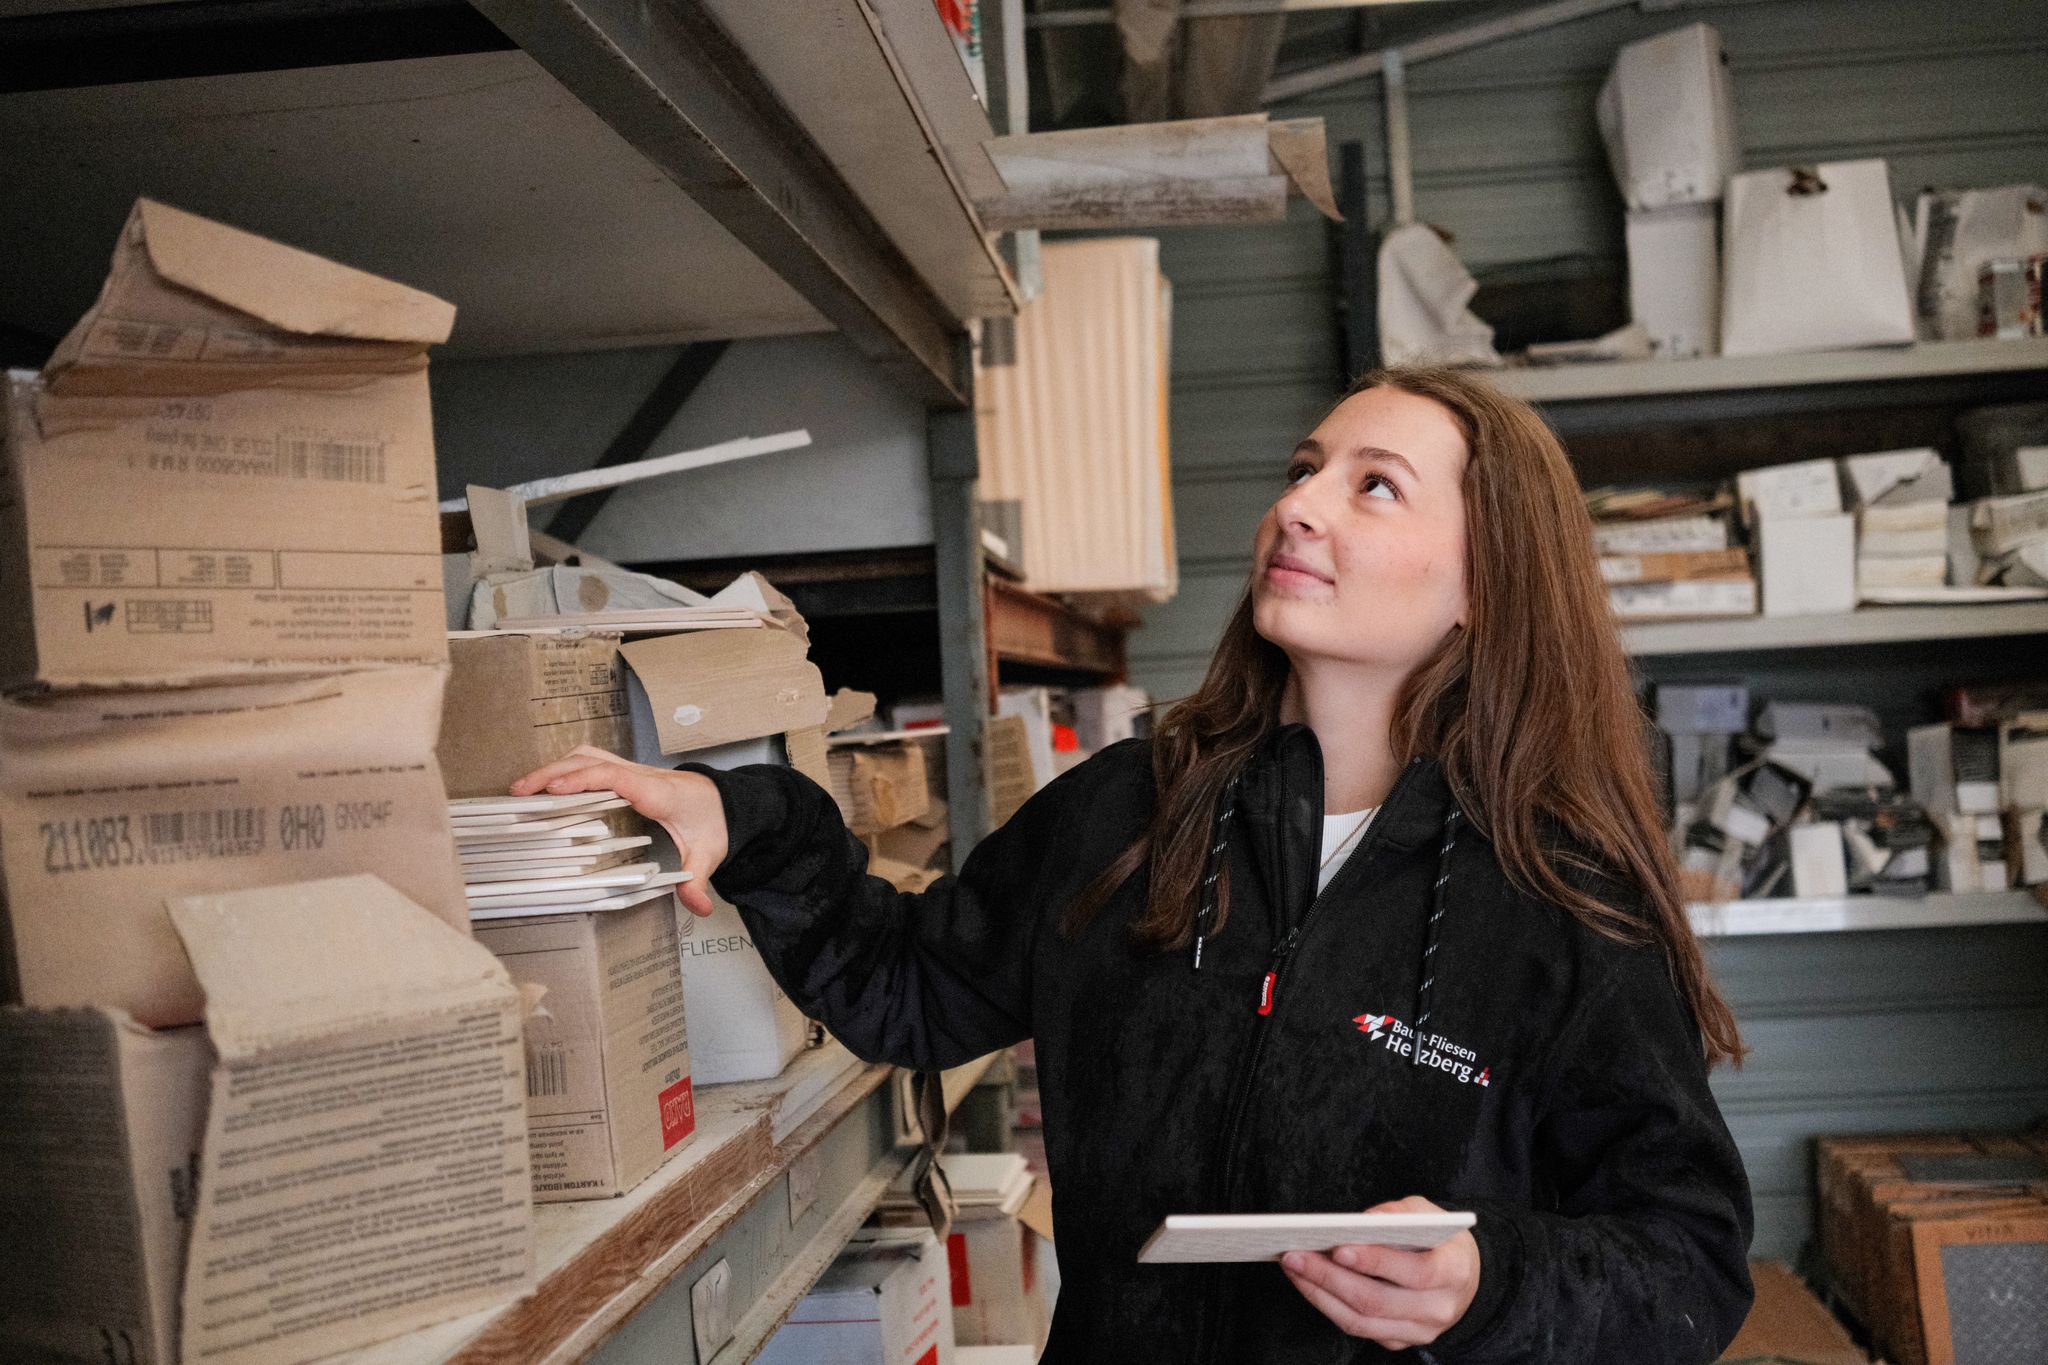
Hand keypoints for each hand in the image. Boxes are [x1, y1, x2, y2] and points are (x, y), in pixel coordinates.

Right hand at [510, 746, 727, 916]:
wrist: (724, 802)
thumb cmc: (711, 822)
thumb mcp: (708, 854)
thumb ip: (697, 880)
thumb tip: (697, 906)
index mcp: (659, 793)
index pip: (617, 777)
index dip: (584, 779)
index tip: (556, 789)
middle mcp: (642, 776)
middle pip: (592, 761)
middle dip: (553, 772)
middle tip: (521, 793)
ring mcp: (632, 772)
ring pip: (588, 756)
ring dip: (555, 768)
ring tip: (524, 789)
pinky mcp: (625, 774)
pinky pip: (591, 763)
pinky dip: (565, 770)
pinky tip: (546, 787)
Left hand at [1280, 1196, 1480, 1349]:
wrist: (1464, 1277)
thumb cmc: (1439, 1239)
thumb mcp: (1427, 1214)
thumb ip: (1398, 1214)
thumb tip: (1361, 1222)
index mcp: (1454, 1271)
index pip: (1416, 1272)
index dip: (1376, 1262)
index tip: (1338, 1247)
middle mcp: (1439, 1308)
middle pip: (1378, 1301)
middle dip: (1330, 1278)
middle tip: (1295, 1255)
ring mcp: (1419, 1331)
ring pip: (1362, 1321)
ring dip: (1320, 1293)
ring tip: (1293, 1267)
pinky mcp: (1400, 1340)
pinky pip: (1358, 1329)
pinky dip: (1328, 1305)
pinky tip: (1308, 1282)